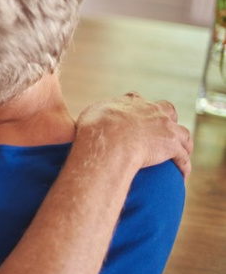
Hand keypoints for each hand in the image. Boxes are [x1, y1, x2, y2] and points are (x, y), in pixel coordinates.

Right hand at [75, 93, 192, 177]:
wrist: (110, 141)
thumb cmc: (96, 129)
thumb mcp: (90, 114)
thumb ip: (96, 115)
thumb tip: (92, 121)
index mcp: (131, 102)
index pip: (137, 100)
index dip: (137, 109)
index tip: (134, 117)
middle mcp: (151, 110)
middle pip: (166, 110)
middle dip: (167, 118)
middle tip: (162, 130)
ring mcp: (165, 127)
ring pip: (182, 133)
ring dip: (183, 143)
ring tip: (181, 153)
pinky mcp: (171, 146)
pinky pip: (183, 157)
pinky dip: (184, 165)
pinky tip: (183, 173)